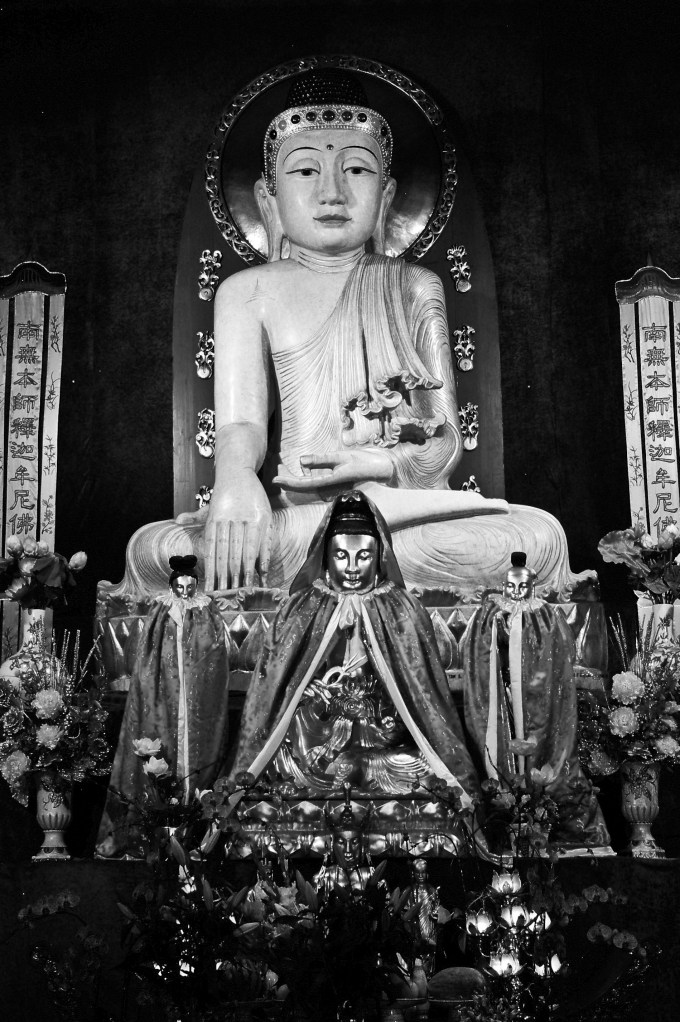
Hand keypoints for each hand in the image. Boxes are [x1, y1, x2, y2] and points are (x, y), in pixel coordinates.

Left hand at [204, 472, 272, 589]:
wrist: (239, 470)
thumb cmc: (224, 494)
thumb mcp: (209, 505)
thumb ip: (195, 517)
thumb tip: (178, 520)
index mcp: (215, 520)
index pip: (213, 551)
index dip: (213, 571)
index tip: (213, 589)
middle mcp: (231, 519)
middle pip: (230, 554)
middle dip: (229, 577)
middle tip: (227, 595)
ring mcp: (249, 518)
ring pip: (247, 550)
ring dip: (246, 571)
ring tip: (245, 589)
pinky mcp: (265, 517)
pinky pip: (265, 542)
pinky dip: (264, 558)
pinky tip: (262, 573)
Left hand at [273, 449, 392, 491]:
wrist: (386, 472)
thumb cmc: (366, 464)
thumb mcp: (343, 457)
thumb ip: (322, 460)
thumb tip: (301, 460)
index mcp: (329, 483)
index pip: (303, 484)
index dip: (288, 481)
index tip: (274, 478)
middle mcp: (328, 487)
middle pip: (302, 484)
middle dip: (288, 477)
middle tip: (276, 467)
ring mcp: (332, 486)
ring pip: (308, 482)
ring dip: (297, 475)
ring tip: (284, 466)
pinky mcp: (335, 483)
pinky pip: (317, 480)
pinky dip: (307, 474)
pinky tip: (303, 467)